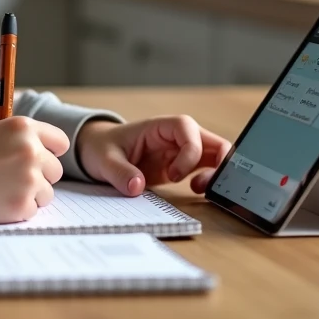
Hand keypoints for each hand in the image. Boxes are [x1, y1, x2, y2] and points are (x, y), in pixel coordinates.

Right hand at [0, 115, 68, 223]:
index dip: (51, 151)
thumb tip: (32, 132)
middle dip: (40, 175)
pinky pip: (32, 209)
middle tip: (15, 177)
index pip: (60, 142)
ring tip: (3, 189)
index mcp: (23, 128)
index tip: (44, 157)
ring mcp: (29, 180)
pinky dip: (18, 208)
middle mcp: (31, 152)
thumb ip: (10, 127)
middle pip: (55, 170)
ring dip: (30, 193)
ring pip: (47, 192)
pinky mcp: (22, 205)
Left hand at [76, 117, 230, 195]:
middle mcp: (176, 137)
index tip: (173, 175)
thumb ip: (120, 172)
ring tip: (199, 189)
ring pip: (215, 156)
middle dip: (217, 163)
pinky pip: (207, 169)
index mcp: (159, 127)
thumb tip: (137, 187)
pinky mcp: (182, 166)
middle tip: (203, 185)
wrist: (100, 152)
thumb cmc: (103, 148)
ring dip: (216, 173)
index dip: (189, 151)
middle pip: (212, 141)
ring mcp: (182, 151)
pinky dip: (210, 180)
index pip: (187, 129)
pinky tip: (198, 191)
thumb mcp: (104, 160)